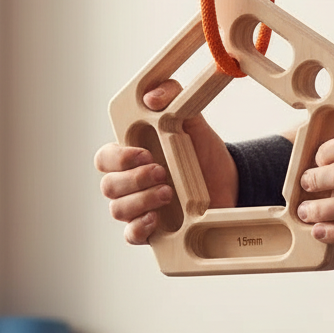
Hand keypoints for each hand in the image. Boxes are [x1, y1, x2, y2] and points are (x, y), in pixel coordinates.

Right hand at [94, 80, 238, 244]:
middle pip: (108, 186)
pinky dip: (139, 228)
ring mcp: (139, 208)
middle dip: (134, 180)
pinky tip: (156, 219)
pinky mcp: (153, 230)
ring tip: (169, 192)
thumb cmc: (202, 150)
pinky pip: (132, 235)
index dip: (118, 158)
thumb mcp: (191, 118)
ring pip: (118, 210)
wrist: (229, 180)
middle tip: (162, 173)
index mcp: (130, 157)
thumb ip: (172, 97)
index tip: (145, 153)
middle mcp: (129, 184)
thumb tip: (151, 97)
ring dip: (141, 201)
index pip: (104, 159)